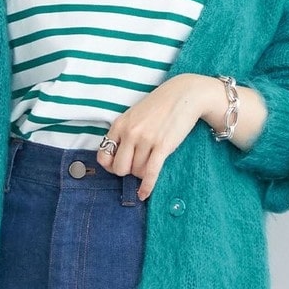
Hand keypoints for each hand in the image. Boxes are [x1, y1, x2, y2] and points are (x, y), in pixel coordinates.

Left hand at [95, 74, 209, 199]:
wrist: (185, 94)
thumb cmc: (159, 106)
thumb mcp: (134, 115)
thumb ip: (123, 133)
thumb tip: (116, 160)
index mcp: (120, 124)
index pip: (104, 156)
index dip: (110, 166)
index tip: (118, 166)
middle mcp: (130, 132)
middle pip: (120, 169)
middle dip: (128, 172)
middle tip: (137, 165)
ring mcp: (146, 140)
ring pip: (137, 172)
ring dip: (143, 173)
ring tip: (151, 162)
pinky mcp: (163, 146)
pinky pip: (150, 173)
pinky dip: (146, 187)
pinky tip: (144, 194)